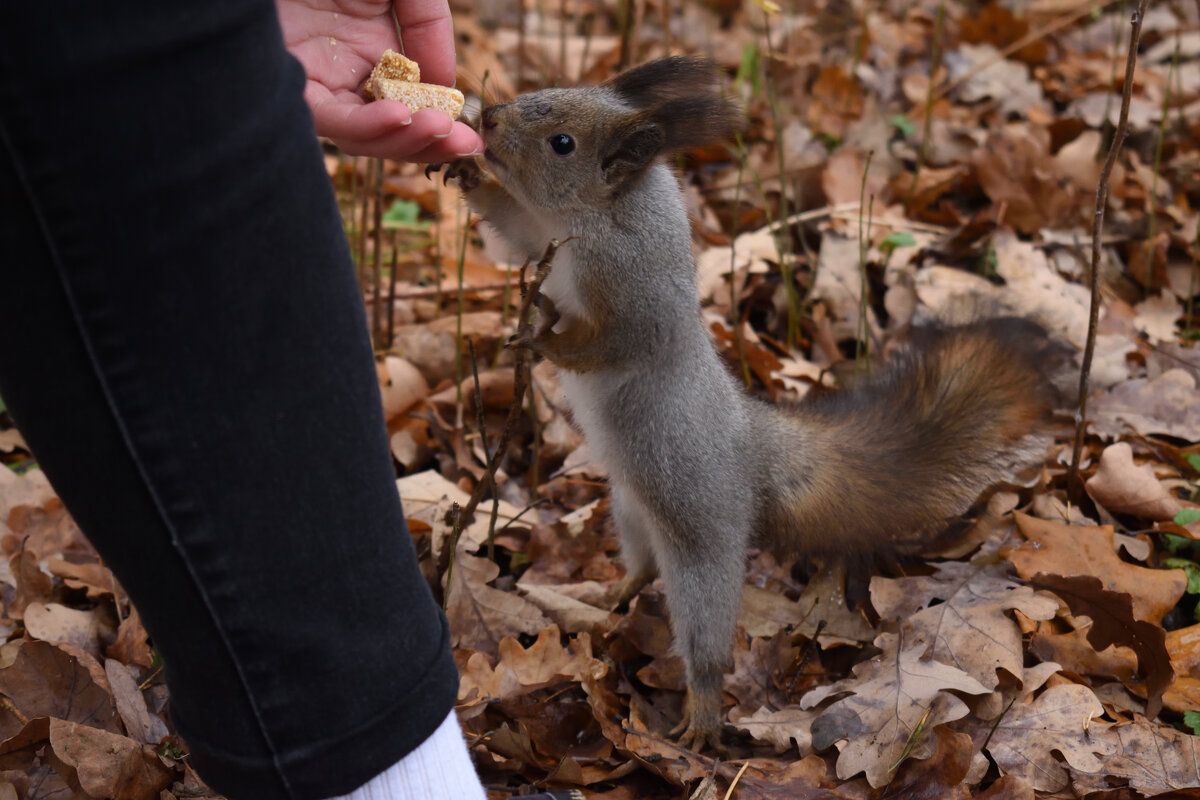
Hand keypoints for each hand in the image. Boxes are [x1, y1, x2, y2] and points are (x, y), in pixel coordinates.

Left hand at [278, 0, 482, 161]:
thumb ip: (429, 24)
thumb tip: (443, 83)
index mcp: (375, 47)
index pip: (413, 102)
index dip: (441, 124)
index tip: (470, 135)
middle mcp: (347, 69)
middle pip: (391, 129)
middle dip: (430, 143)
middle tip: (465, 144)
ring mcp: (320, 78)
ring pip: (362, 135)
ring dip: (403, 140)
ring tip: (436, 127)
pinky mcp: (292, 80)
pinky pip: (329, 118)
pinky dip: (364, 125)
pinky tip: (398, 114)